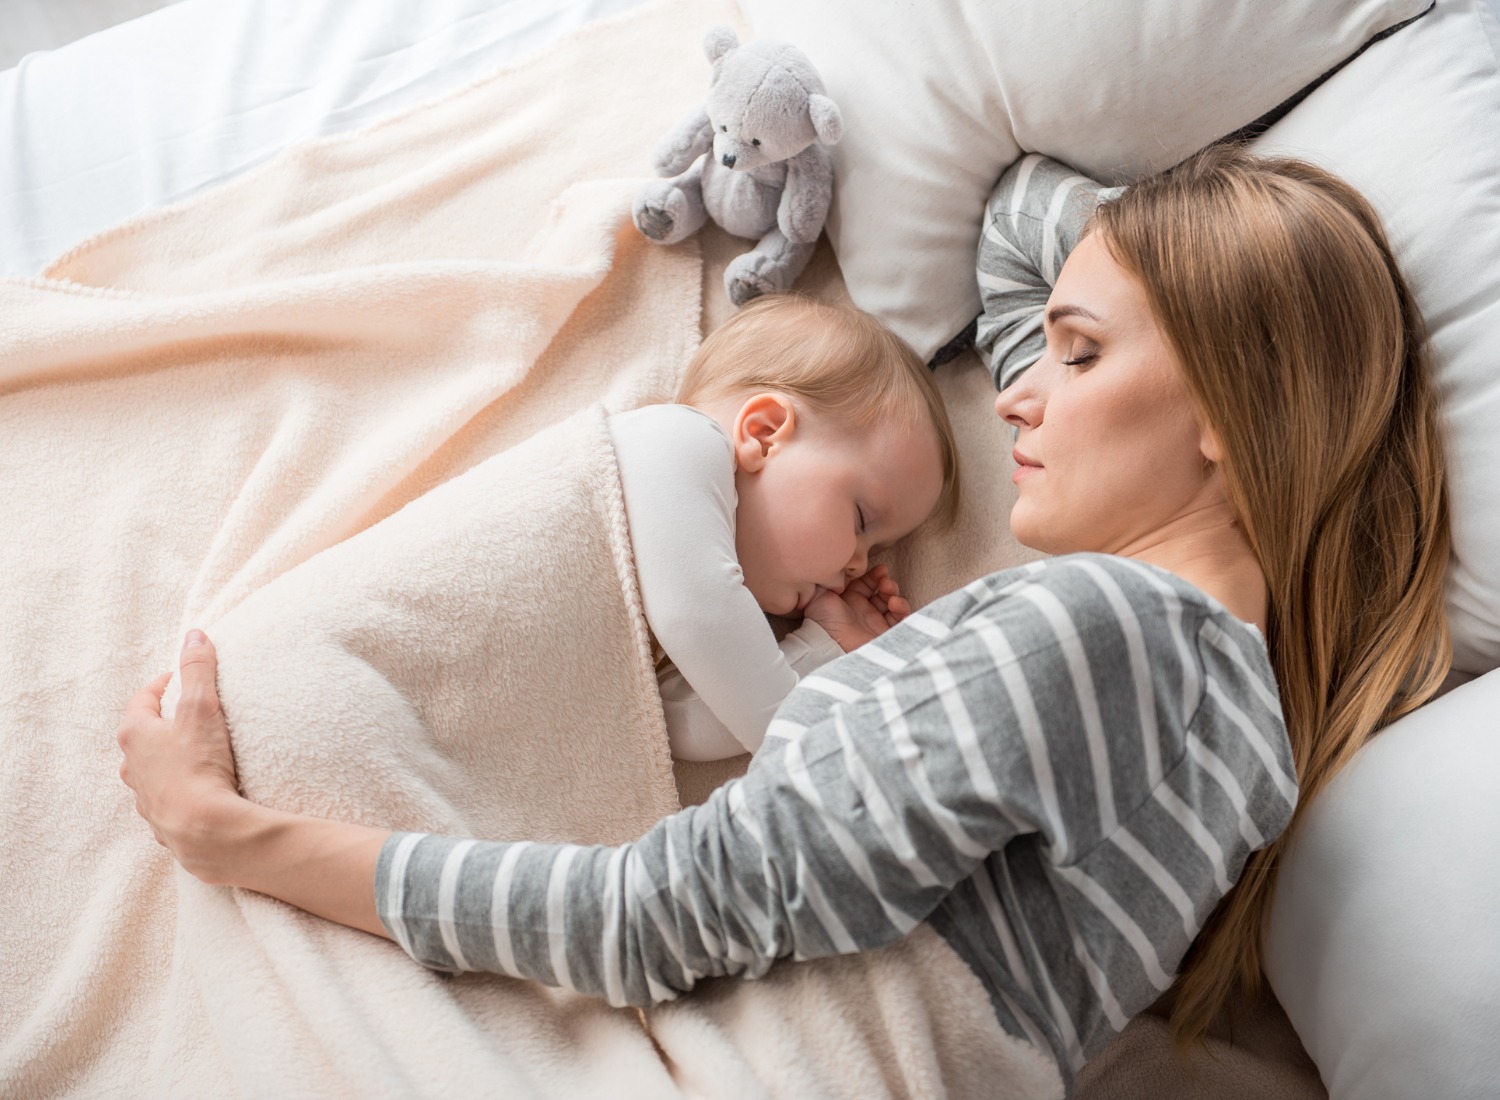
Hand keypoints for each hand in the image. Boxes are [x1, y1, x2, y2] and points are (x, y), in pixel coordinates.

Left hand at [117, 629, 243, 880]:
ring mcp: (145, 797)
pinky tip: (200, 790)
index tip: (182, 678)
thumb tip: (194, 635)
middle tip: (190, 713)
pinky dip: (180, 790)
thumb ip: (198, 669)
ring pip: (152, 771)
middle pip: (144, 736)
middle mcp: (132, 767)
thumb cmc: (199, 765)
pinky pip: (167, 799)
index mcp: (135, 735)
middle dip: (164, 723)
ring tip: (197, 753)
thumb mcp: (202, 707)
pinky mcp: (162, 822)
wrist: (205, 829)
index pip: (142, 700)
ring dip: (169, 759)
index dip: (162, 685)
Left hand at [803, 565, 912, 652]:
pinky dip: (901, 608)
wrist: (829, 645)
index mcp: (849, 601)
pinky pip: (900, 619)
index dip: (874, 575)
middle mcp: (863, 611)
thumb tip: (835, 569)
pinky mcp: (885, 634)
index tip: (880, 569)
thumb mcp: (819, 595)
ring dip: (894, 593)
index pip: (866, 583)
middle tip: (884, 580)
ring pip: (892, 603)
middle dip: (886, 583)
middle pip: (882, 592)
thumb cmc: (821, 620)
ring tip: (889, 590)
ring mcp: (875, 623)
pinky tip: (894, 603)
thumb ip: (828, 580)